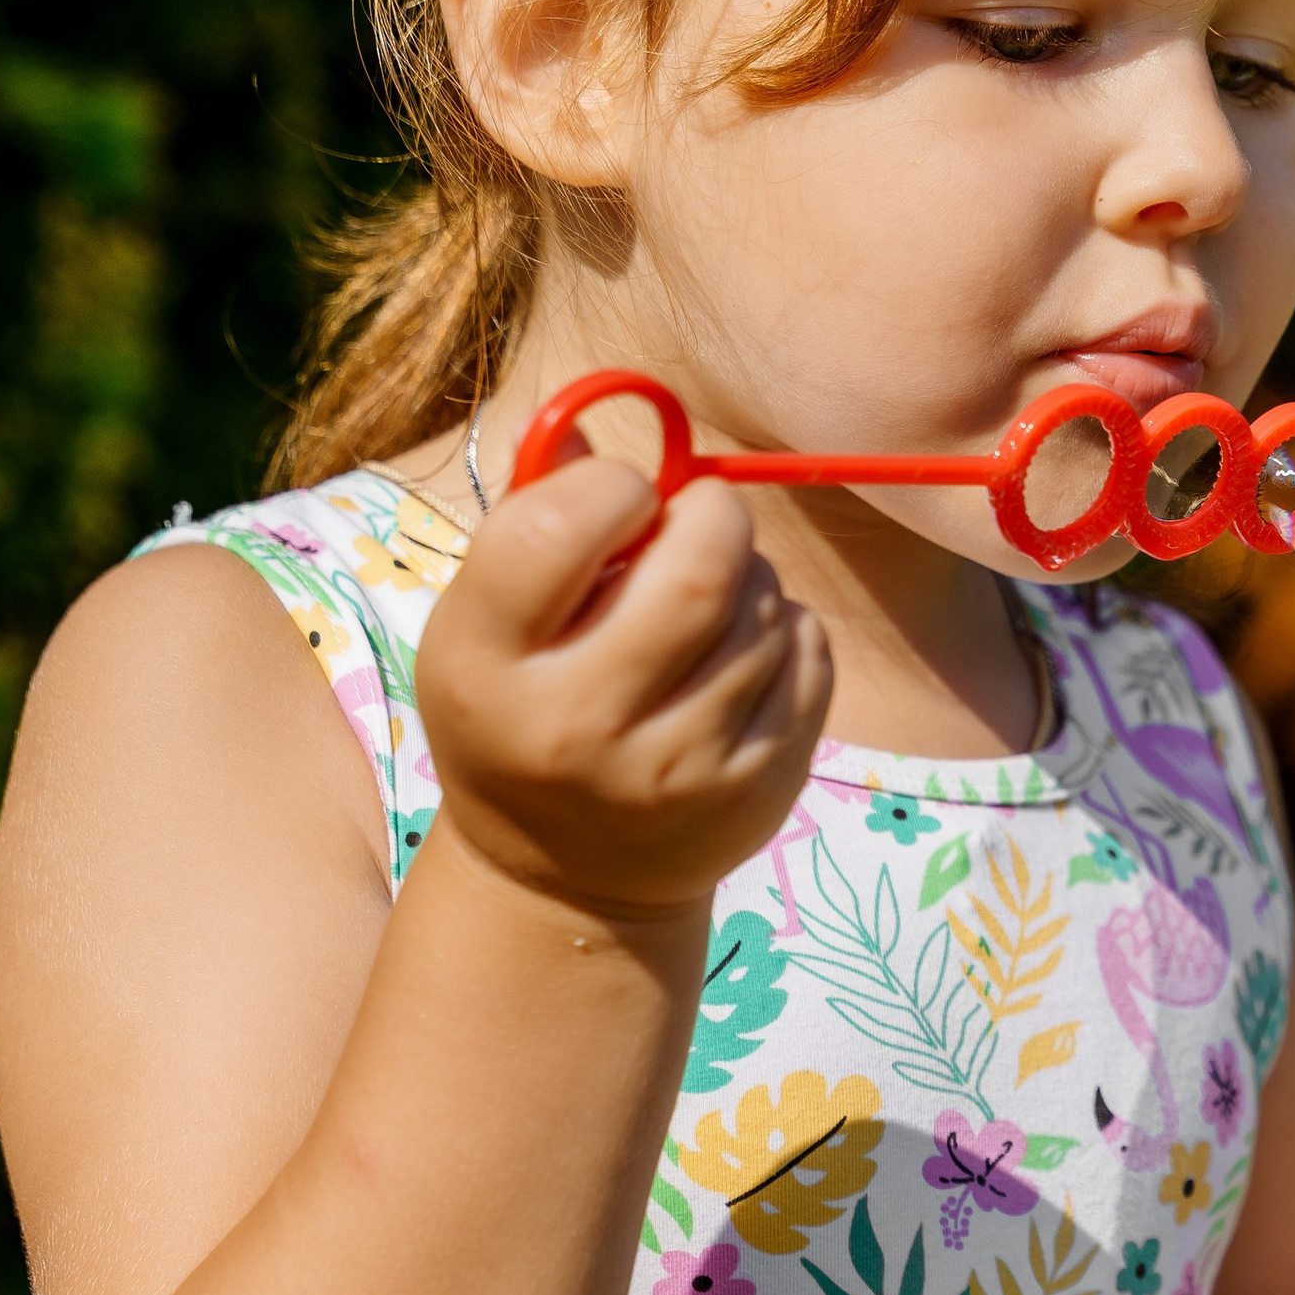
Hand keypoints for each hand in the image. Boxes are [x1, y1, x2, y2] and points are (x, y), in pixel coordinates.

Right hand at [415, 457, 829, 916]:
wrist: (566, 882)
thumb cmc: (523, 708)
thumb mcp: (486, 624)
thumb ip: (532, 513)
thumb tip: (593, 412)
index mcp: (488, 665)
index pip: (559, 525)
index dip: (610, 486)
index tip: (622, 498)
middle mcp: (580, 726)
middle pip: (699, 570)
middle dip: (714, 515)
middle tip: (699, 519)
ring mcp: (678, 770)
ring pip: (763, 609)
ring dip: (750, 575)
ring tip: (710, 599)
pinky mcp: (756, 790)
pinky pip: (809, 656)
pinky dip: (787, 629)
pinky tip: (744, 652)